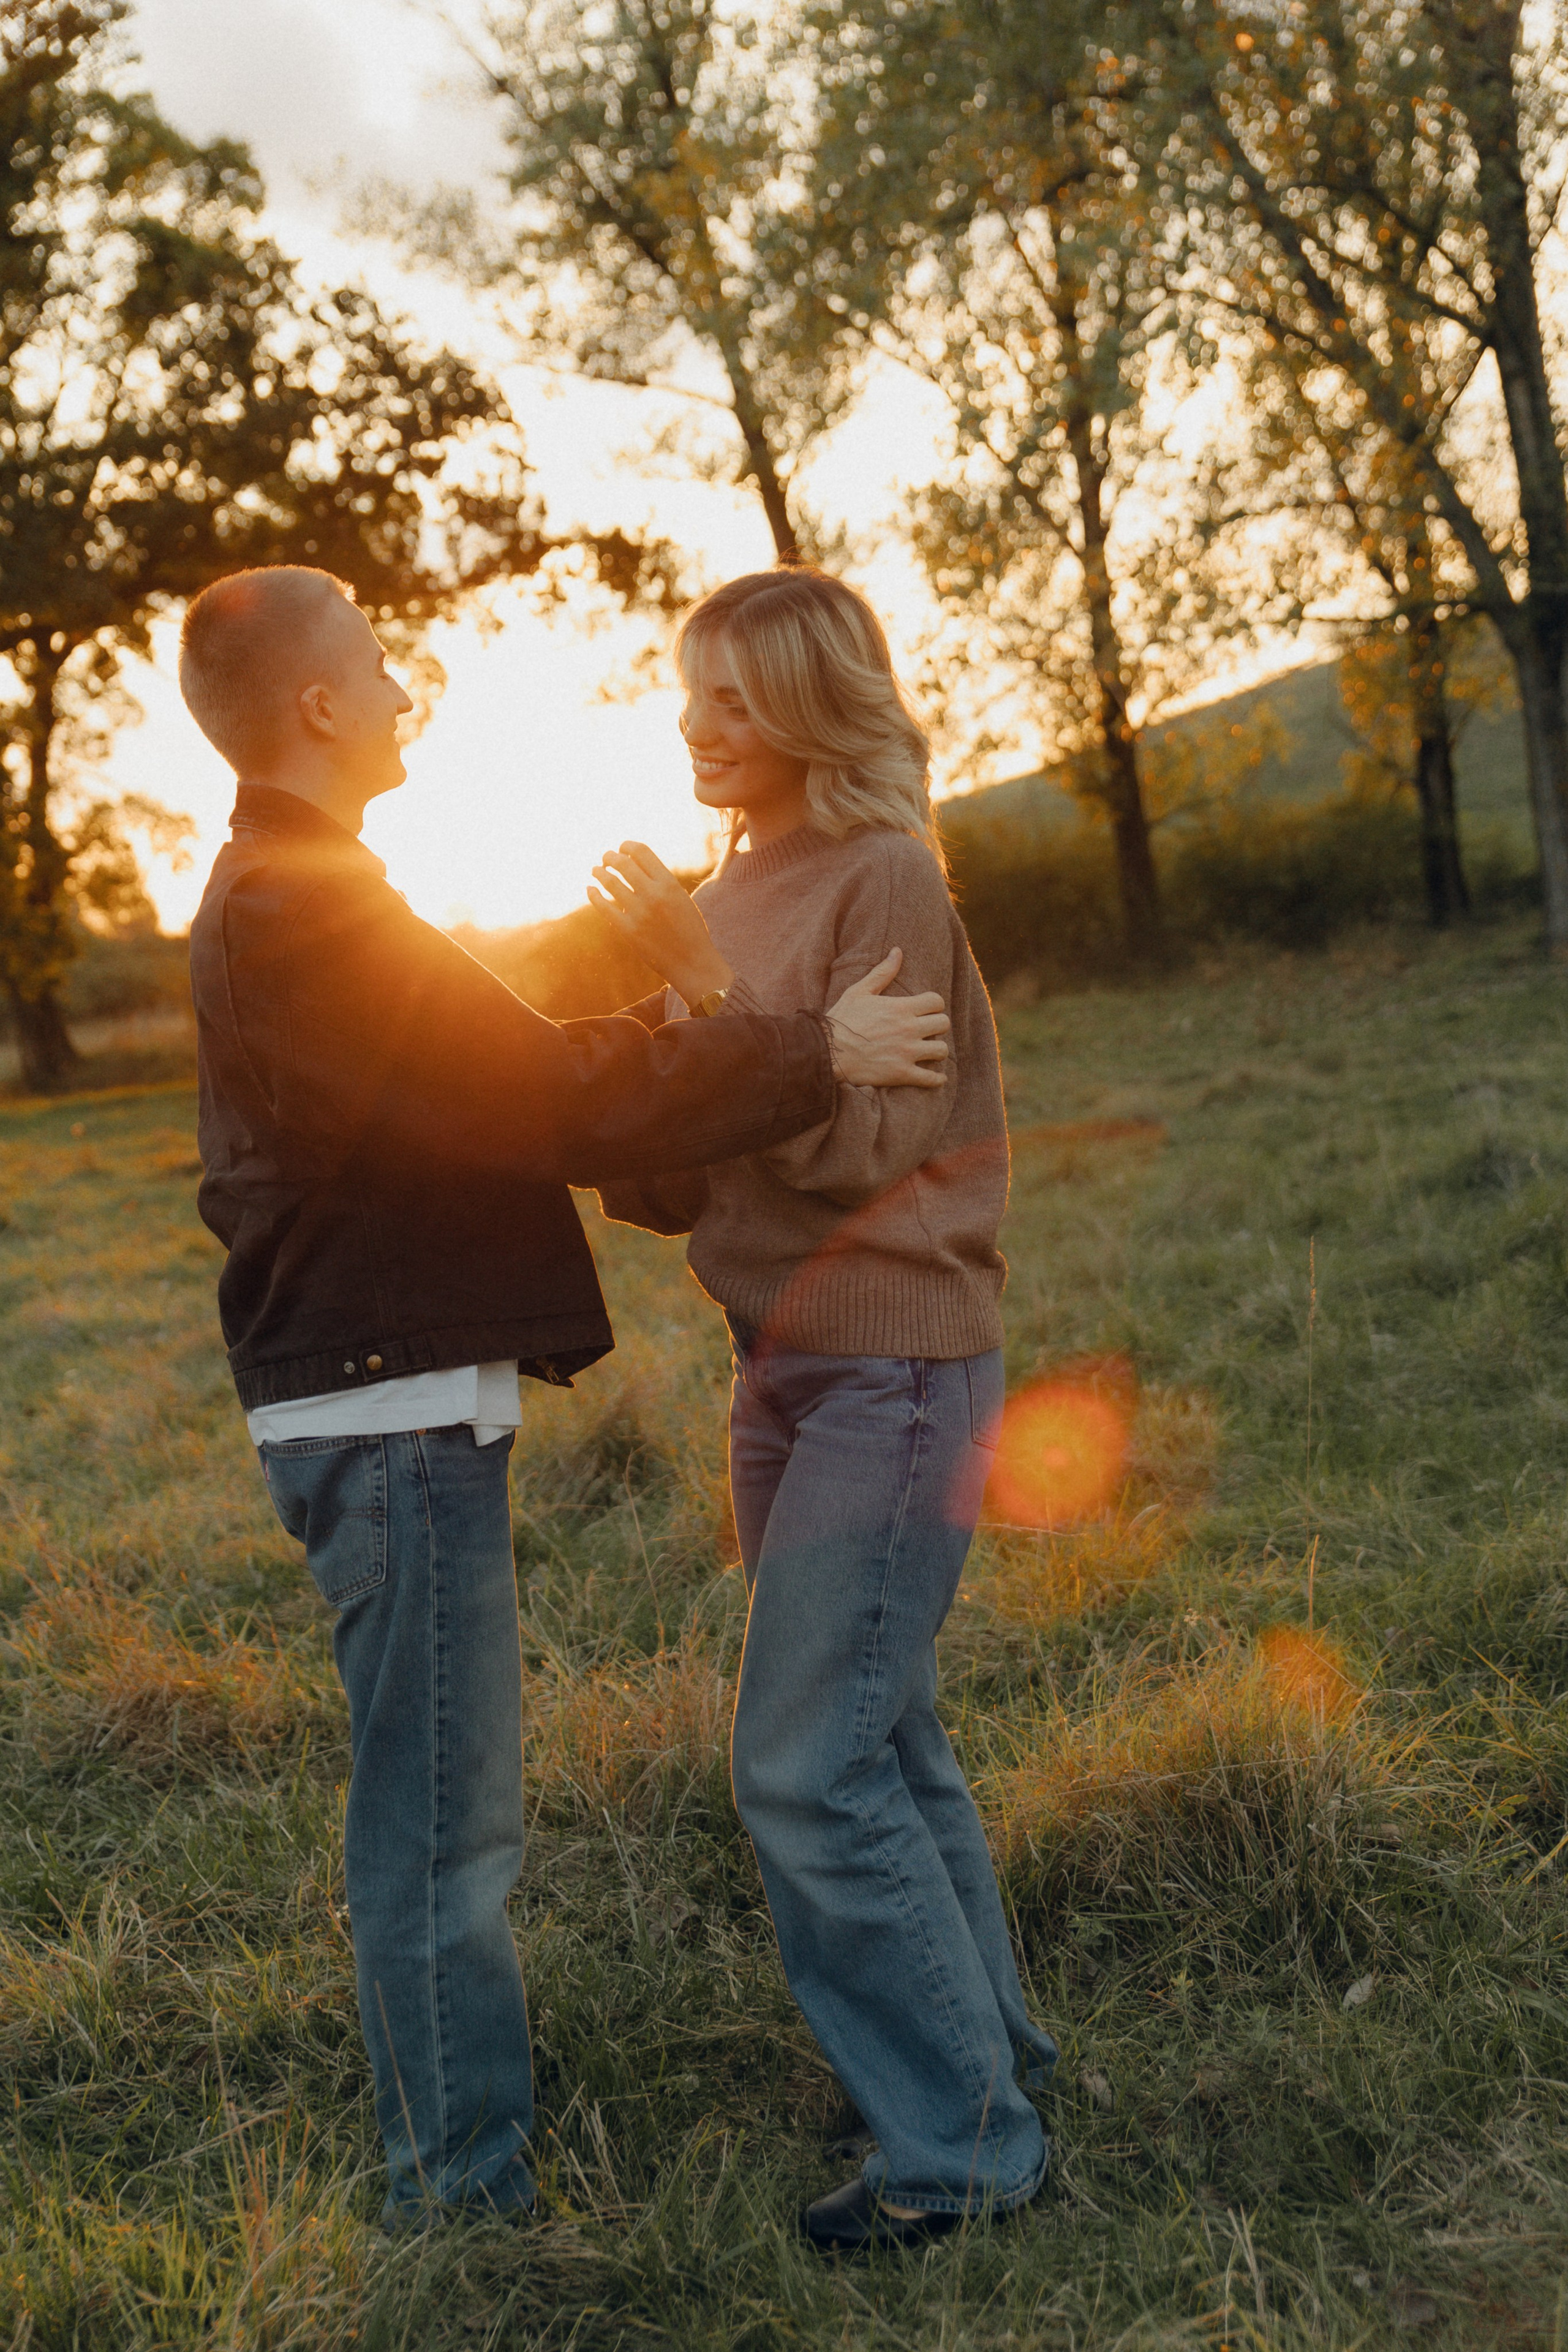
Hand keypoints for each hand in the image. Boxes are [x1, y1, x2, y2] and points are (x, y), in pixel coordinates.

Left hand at [588, 842, 732, 1005]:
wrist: (692, 963)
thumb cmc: (688, 929)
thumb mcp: (680, 898)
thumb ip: (660, 882)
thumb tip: (634, 865)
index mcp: (669, 884)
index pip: (641, 852)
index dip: (627, 845)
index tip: (621, 848)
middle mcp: (654, 895)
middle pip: (623, 864)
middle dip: (610, 857)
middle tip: (606, 858)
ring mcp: (640, 913)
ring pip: (610, 882)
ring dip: (599, 872)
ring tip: (595, 870)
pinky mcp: (628, 931)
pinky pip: (604, 907)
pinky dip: (594, 894)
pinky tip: (590, 889)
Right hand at [826, 951, 949, 1087]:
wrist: (826, 1051)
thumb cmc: (841, 1020)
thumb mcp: (859, 991)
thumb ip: (882, 972)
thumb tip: (897, 951)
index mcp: (901, 1008)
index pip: (936, 1002)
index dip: (934, 1005)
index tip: (926, 1011)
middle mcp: (909, 1029)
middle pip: (943, 1024)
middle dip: (938, 1026)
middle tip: (928, 1031)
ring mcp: (907, 1052)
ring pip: (941, 1050)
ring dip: (937, 1051)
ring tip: (929, 1053)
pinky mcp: (902, 1074)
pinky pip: (931, 1079)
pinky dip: (936, 1080)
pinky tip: (935, 1078)